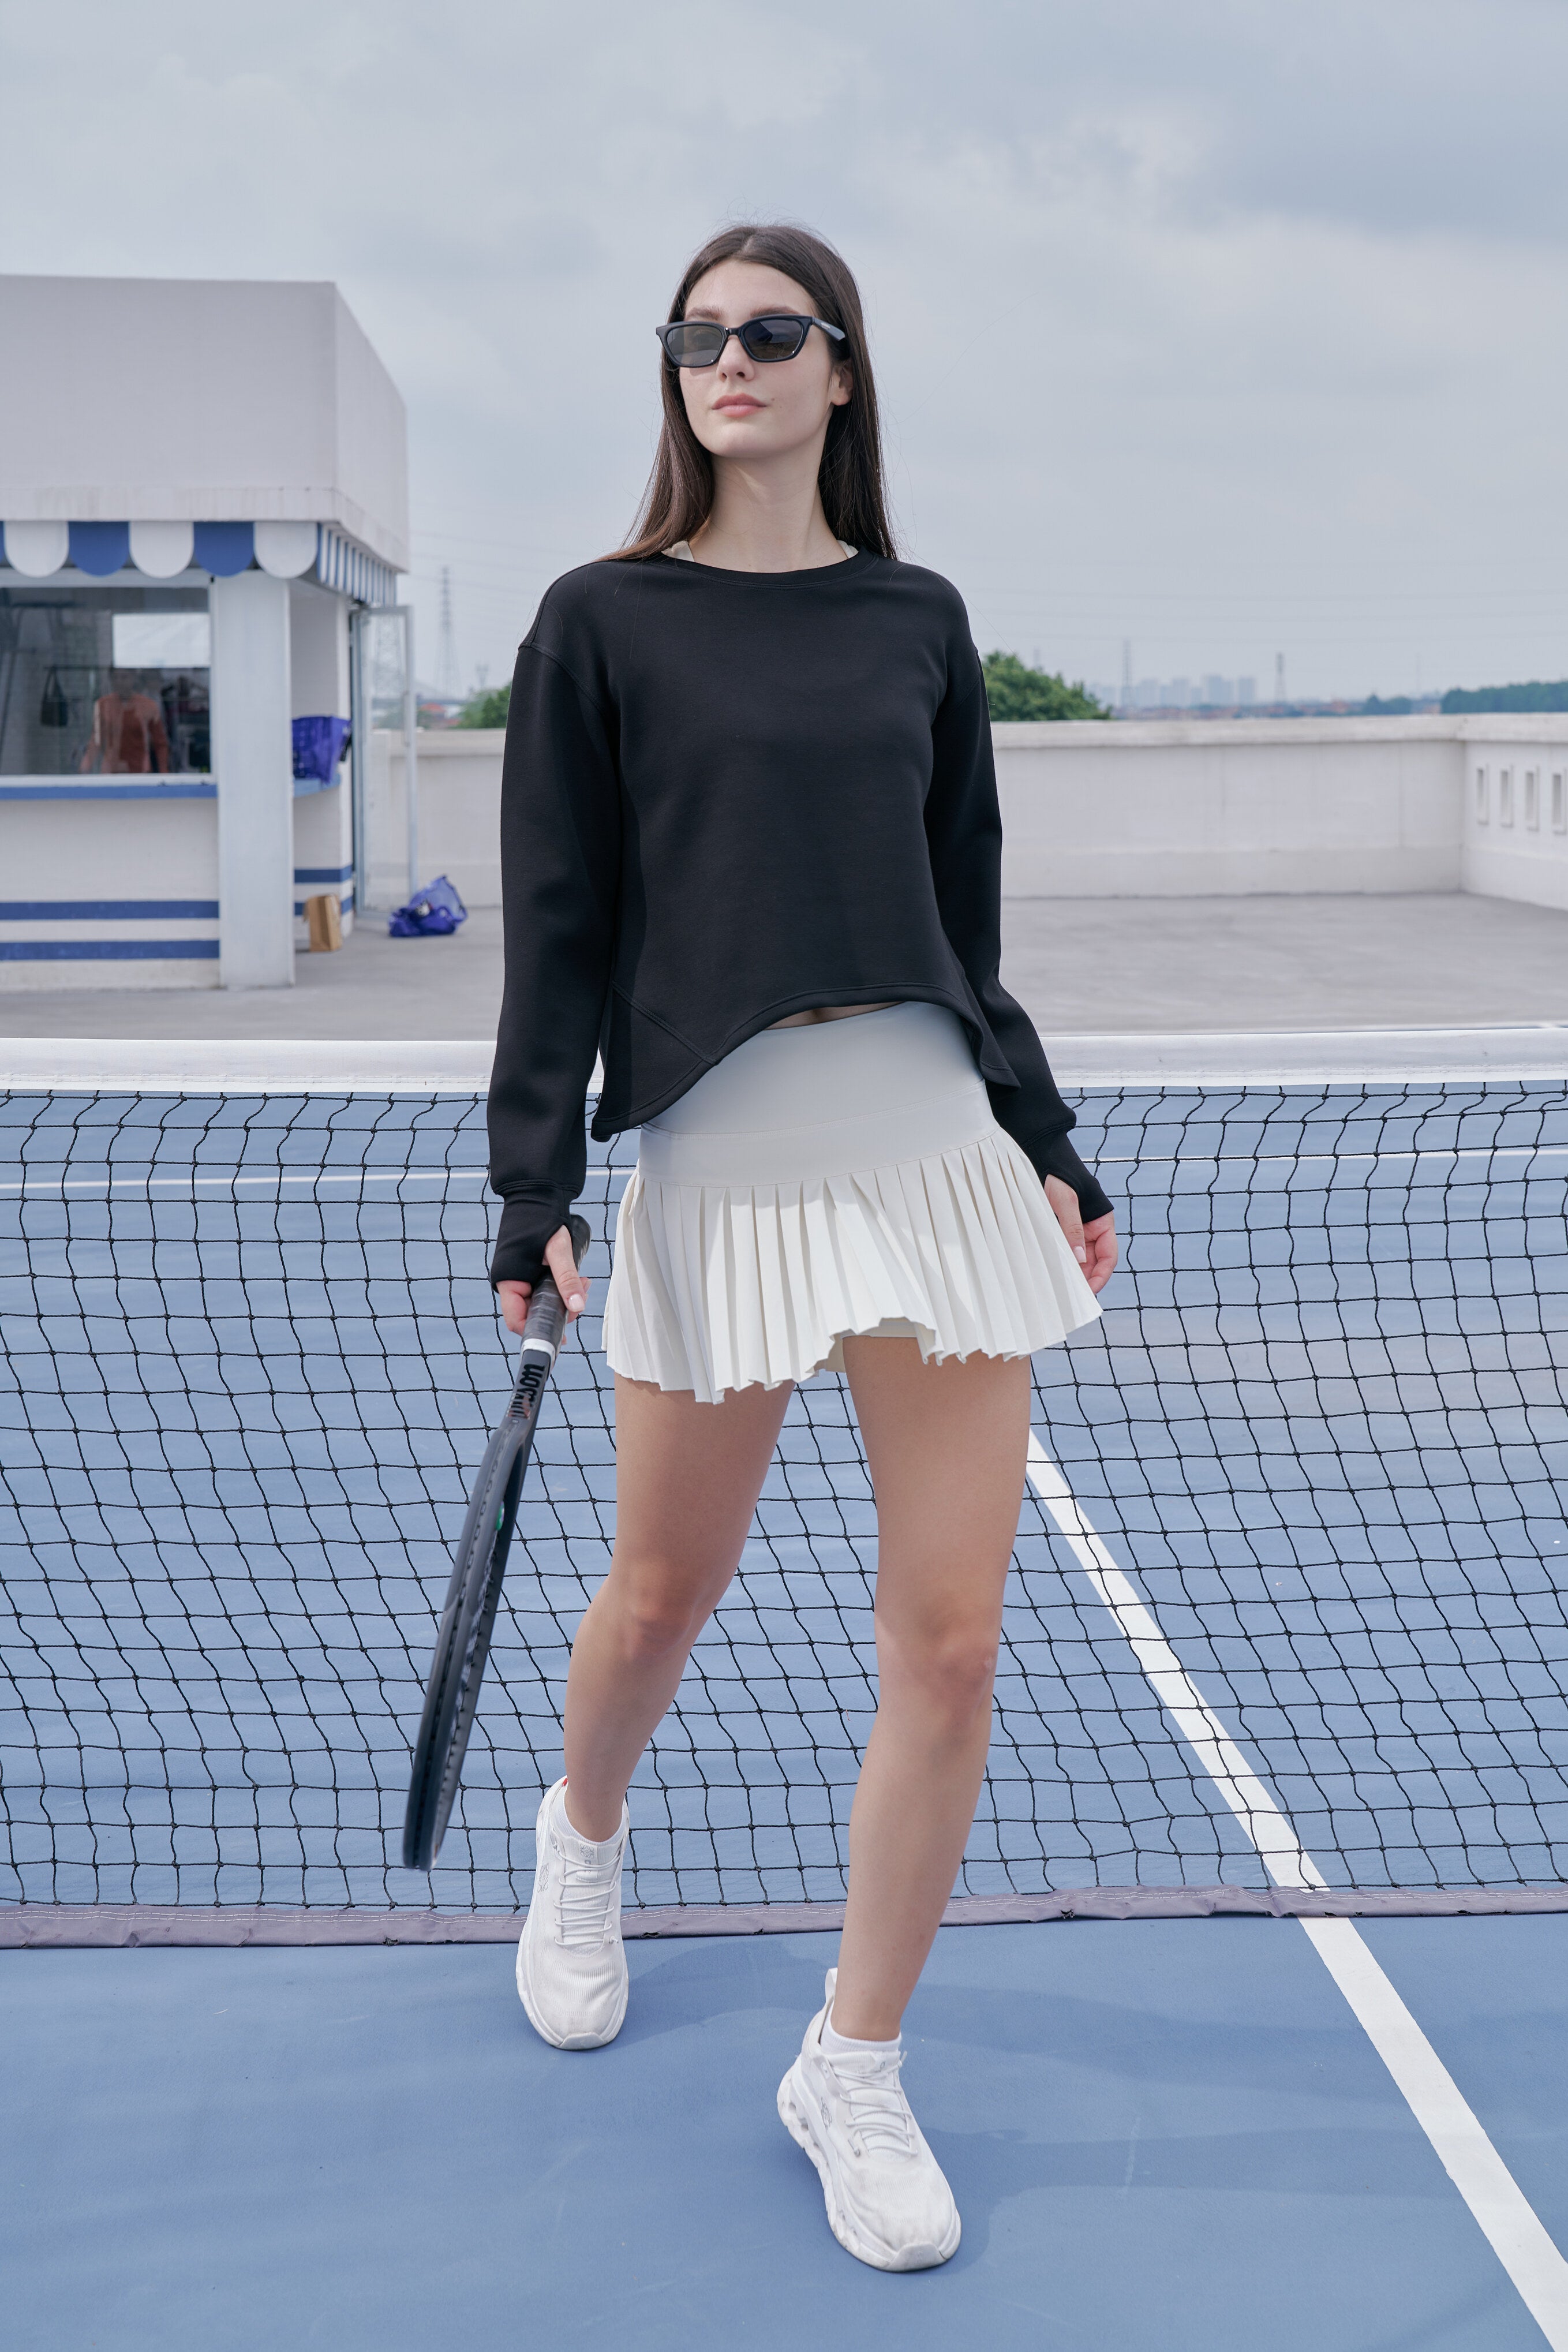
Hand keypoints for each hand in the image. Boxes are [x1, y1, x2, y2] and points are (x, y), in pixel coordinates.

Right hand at [496, 1224, 589, 1335]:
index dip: (538, 1329)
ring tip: (583, 1285)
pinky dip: (563, 1288)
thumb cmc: (541, 1219)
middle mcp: (512, 1283)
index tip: (560, 1334)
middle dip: (560, 1311)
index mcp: (508, 1280)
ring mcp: (522, 1279)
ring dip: (565, 1298)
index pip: (517, 1319)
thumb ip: (567, 1278)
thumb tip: (577, 1307)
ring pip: (543, 1302)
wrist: (537, 1196)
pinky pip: (546, 1290)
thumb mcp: (558, 1250)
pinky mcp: (532, 1274)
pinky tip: (579, 1280)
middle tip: (580, 1302)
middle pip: (534, 1313)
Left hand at [1043, 1174, 1117, 1295]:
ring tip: (1061, 1291)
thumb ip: (1072, 1228)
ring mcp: (1076, 1232)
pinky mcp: (1059, 1231)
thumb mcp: (1066, 1202)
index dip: (1101, 1276)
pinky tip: (1050, 1274)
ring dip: (1071, 1275)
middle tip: (1073, 1298)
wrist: (1042, 1159)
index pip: (1108, 1257)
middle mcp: (1091, 1230)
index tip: (1091, 1291)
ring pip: (1077, 1260)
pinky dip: (1059, 1264)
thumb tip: (1078, 1260)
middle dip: (1085, 1280)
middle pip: (1093, 1263)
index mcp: (1102, 1223)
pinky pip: (1062, 1252)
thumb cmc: (1059, 1176)